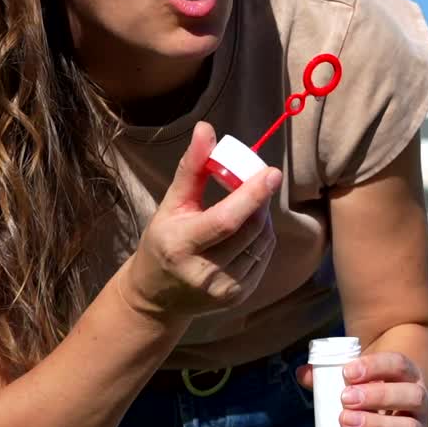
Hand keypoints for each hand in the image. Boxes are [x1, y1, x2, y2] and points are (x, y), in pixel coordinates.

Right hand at [118, 121, 281, 321]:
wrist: (156, 296)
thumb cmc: (162, 241)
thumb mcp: (170, 204)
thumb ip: (191, 168)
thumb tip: (207, 129)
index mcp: (181, 245)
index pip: (226, 221)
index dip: (252, 196)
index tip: (271, 173)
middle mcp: (203, 272)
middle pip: (249, 230)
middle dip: (261, 202)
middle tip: (262, 180)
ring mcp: (223, 289)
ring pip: (261, 244)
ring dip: (263, 219)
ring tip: (251, 205)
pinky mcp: (237, 298)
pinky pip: (263, 258)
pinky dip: (262, 238)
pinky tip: (249, 230)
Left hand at [296, 351, 427, 426]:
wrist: (387, 411)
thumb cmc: (367, 389)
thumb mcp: (354, 378)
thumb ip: (328, 375)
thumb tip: (303, 374)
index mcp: (408, 374)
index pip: (398, 364)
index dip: (374, 367)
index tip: (347, 372)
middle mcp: (419, 400)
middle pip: (410, 396)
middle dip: (378, 397)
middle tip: (345, 399)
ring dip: (377, 426)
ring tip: (346, 421)